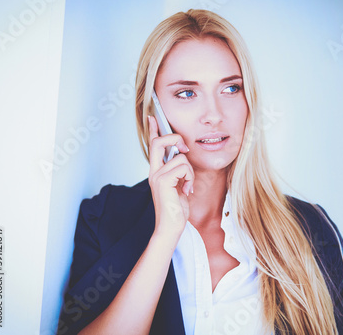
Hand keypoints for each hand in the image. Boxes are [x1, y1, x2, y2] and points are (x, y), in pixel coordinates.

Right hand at [147, 115, 192, 237]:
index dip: (153, 130)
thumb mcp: (179, 185)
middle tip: (185, 149)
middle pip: (158, 142)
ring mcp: (157, 176)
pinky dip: (190, 178)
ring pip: (180, 158)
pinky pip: (183, 168)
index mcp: (156, 171)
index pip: (152, 145)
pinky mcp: (163, 181)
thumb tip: (183, 156)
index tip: (152, 117)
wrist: (171, 227)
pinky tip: (187, 190)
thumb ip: (178, 170)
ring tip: (187, 186)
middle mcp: (153, 171)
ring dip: (190, 172)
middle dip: (174, 138)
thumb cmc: (176, 208)